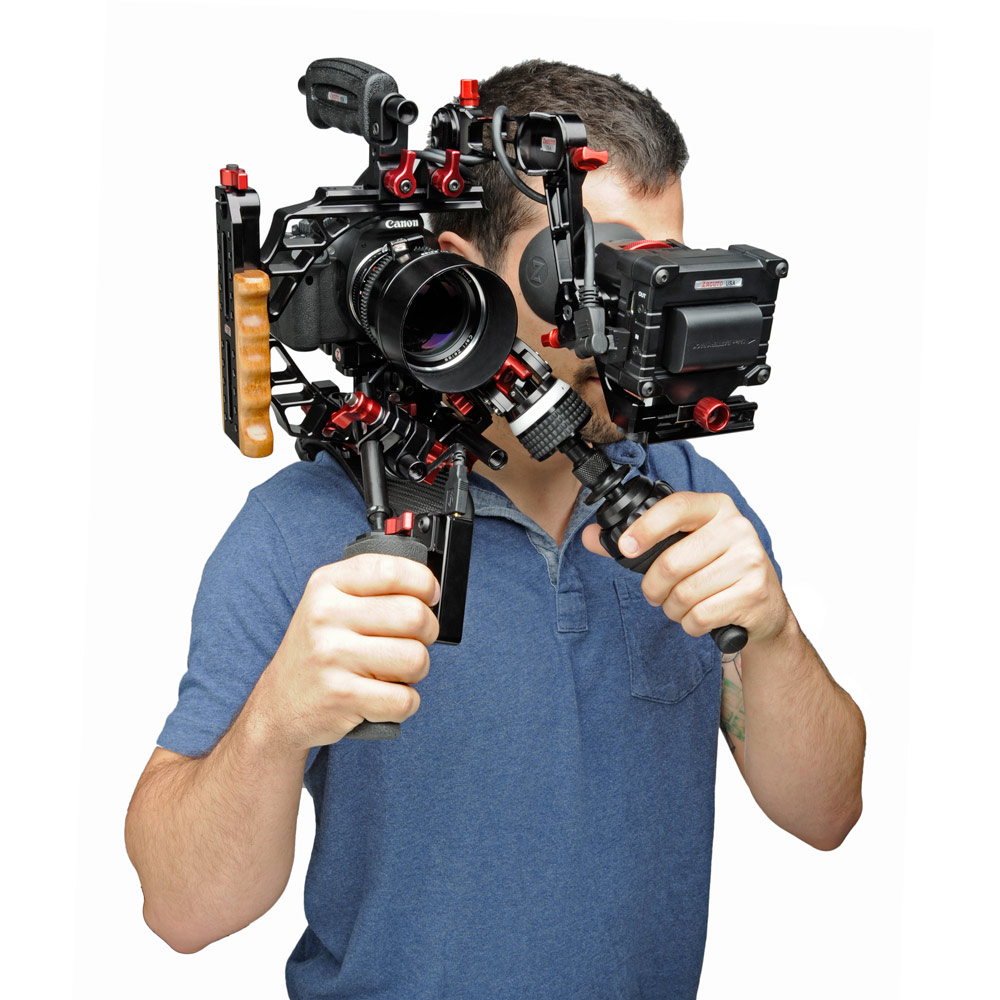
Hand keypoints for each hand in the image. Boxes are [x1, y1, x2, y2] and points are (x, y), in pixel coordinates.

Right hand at [250, 553, 440, 750]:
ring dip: (416, 671)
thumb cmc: (318, 653)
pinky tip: (383, 697)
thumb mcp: (331, 605)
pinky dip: (404, 703)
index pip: (392, 570)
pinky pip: (404, 699)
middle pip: (414, 615)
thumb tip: (429, 589)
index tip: (429, 595)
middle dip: (427, 633)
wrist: (279, 706)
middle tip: (412, 641)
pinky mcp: (341, 695)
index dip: (423, 583)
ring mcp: (331, 656)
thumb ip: (373, 590)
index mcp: (327, 585)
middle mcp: (326, 615)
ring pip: (415, 658)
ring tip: (394, 671)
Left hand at [581, 491, 789, 644]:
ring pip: (684, 593)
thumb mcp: (682, 546)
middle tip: (655, 593)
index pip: (676, 508)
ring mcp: (750, 561)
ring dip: (672, 608)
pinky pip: (701, 615)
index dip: (645, 529)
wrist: (765, 607)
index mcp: (717, 508)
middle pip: (672, 562)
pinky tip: (699, 617)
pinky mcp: (754, 593)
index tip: (626, 548)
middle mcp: (737, 529)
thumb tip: (591, 536)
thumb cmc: (717, 571)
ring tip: (681, 604)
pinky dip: (690, 624)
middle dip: (653, 587)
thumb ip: (637, 541)